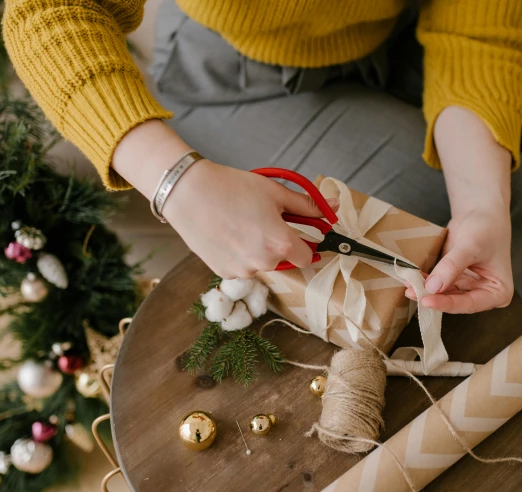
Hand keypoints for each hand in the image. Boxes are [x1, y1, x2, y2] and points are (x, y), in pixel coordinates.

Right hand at [165, 160, 337, 278]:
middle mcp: (264, 263)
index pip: (308, 256)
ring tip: (240, 224)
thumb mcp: (275, 192)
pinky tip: (227, 233)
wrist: (188, 192)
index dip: (306, 243)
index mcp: (281, 244)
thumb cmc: (232, 188)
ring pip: (261, 264)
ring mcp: (242, 271)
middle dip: (278, 244)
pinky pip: (241, 267)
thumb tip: (333, 207)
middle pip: (284, 260)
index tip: (298, 232)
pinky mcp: (223, 272)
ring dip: (258, 250)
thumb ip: (308, 205)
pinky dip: (239, 254)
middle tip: (262, 220)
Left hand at [405, 207, 512, 312]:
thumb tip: (432, 287)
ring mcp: (468, 288)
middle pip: (456, 302)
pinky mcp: (454, 280)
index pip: (471, 304)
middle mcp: (483, 294)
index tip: (427, 300)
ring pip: (444, 295)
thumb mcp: (471, 246)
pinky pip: (438, 285)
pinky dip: (425, 281)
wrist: (480, 212)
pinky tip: (411, 279)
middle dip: (434, 298)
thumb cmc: (486, 227)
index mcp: (498, 292)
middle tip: (412, 293)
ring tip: (408, 286)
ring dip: (426, 291)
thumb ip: (452, 267)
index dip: (448, 304)